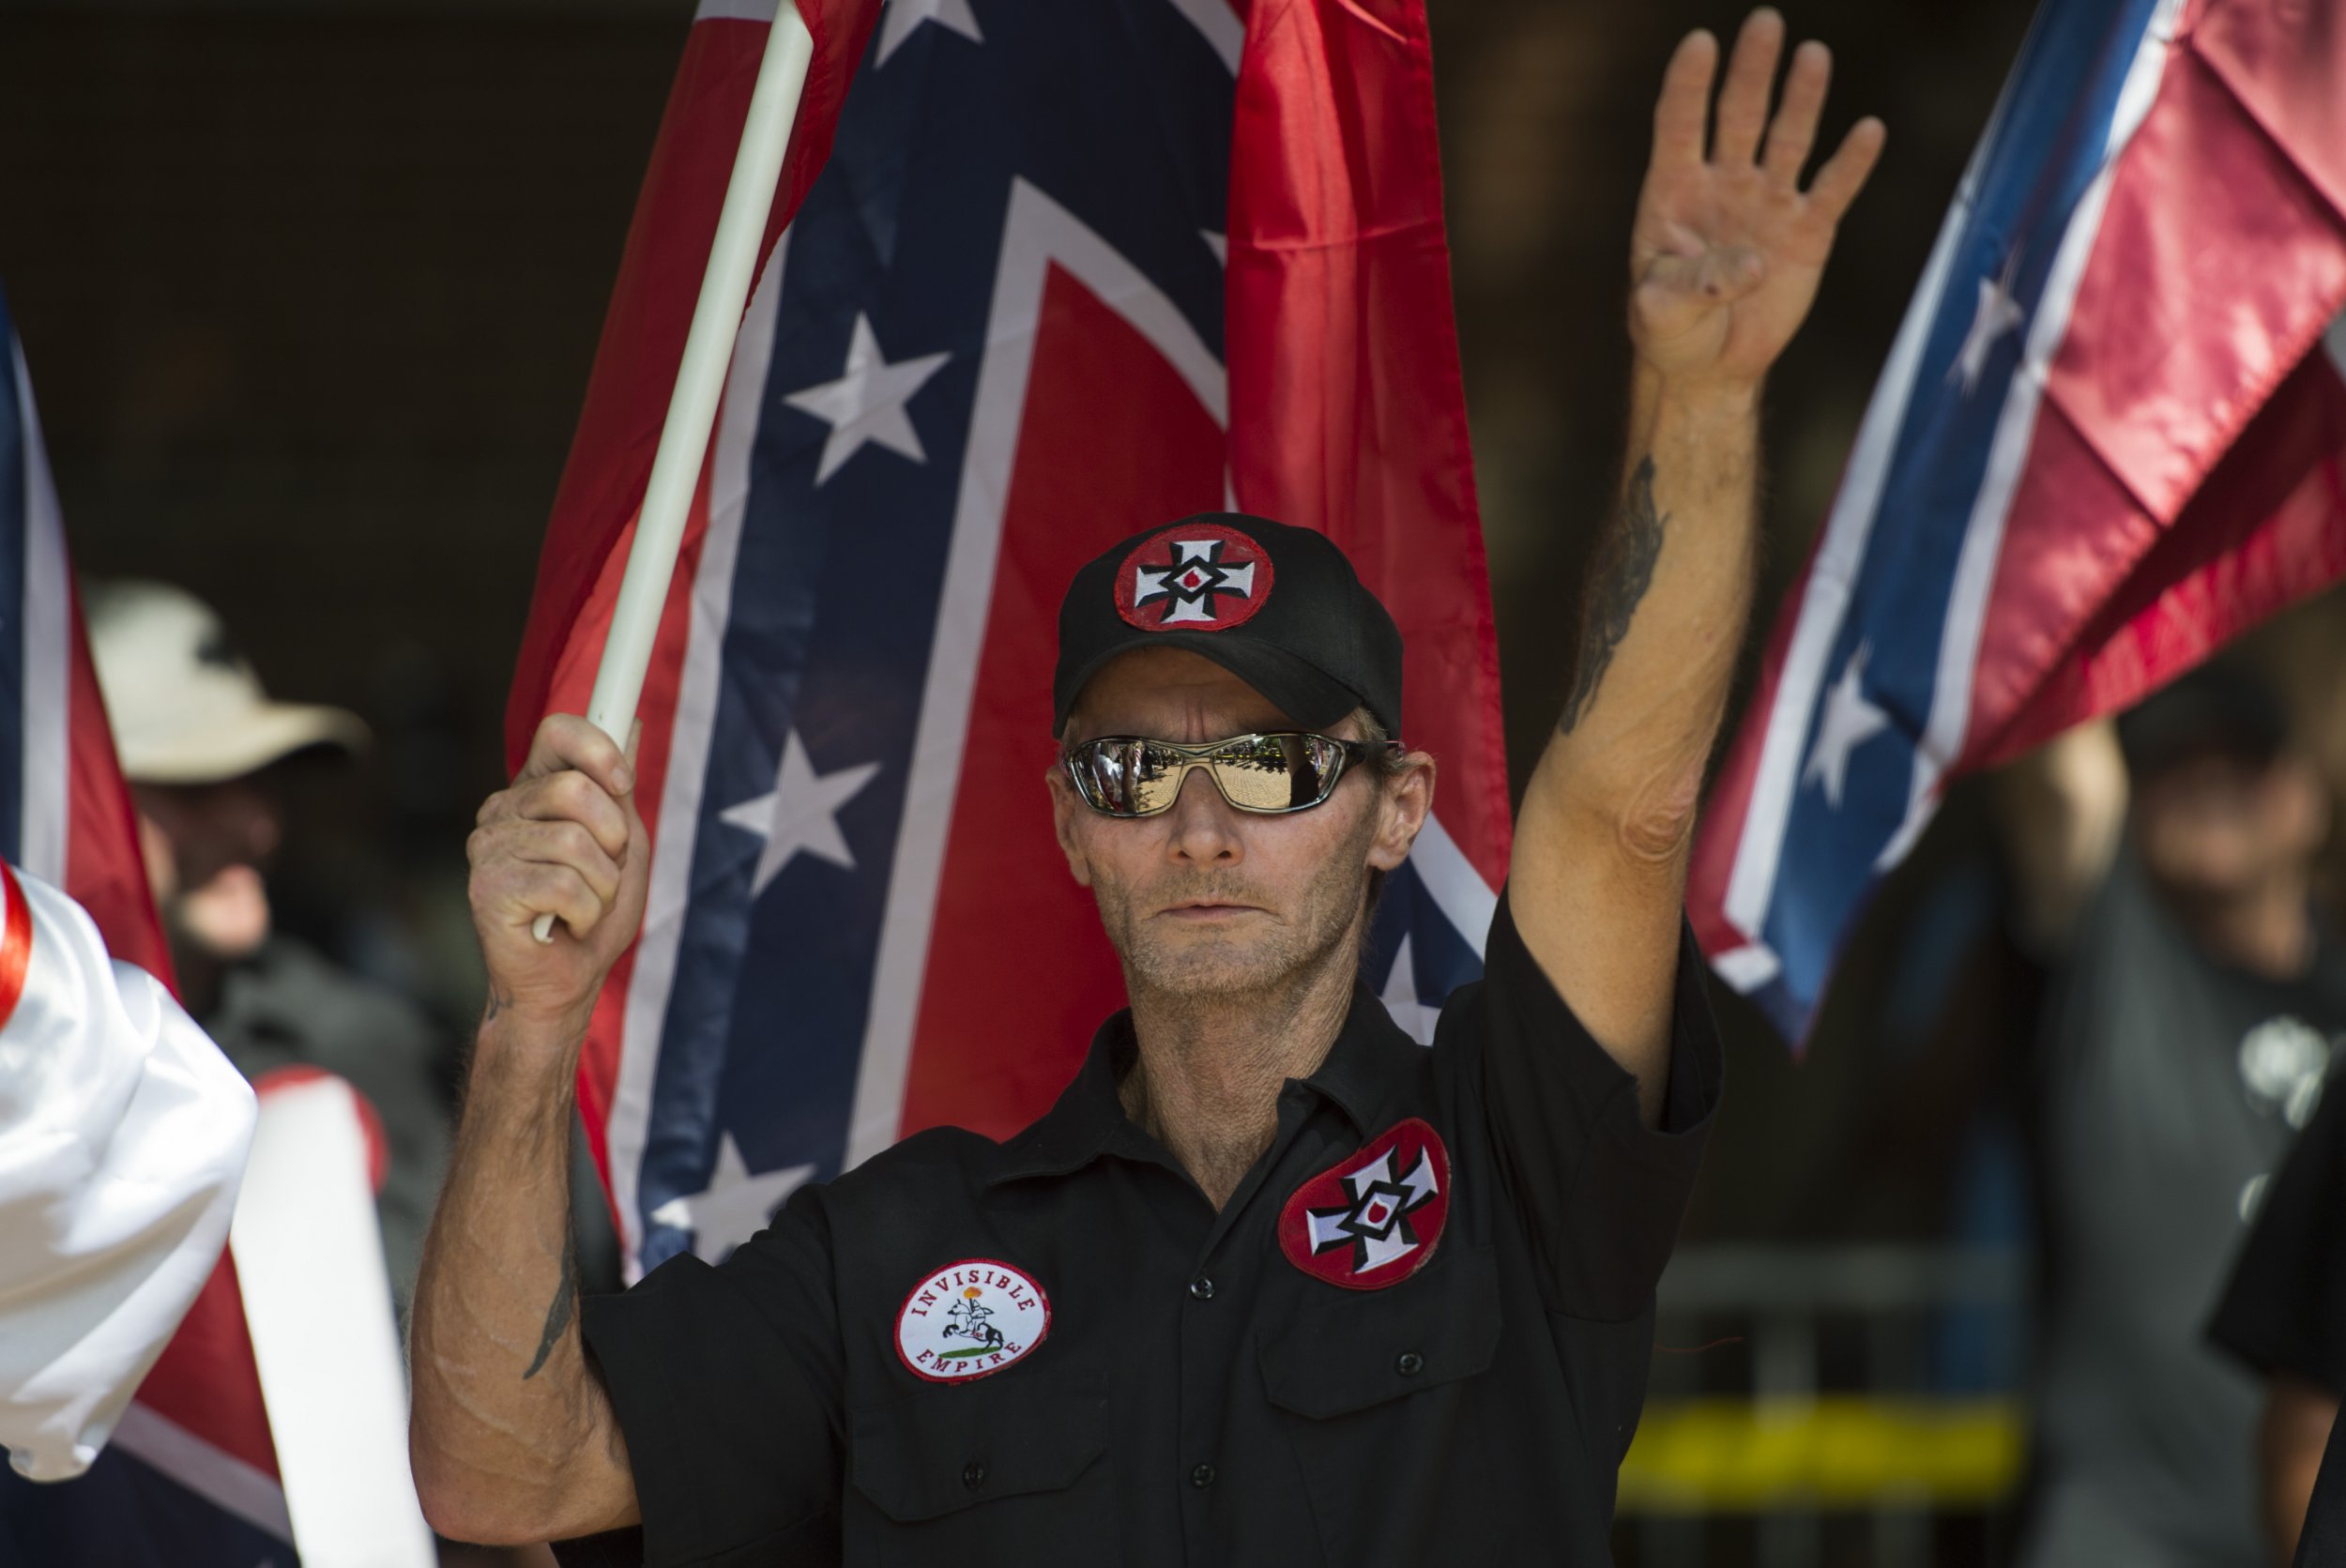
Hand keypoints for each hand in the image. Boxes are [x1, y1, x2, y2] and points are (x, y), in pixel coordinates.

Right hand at [468, 714, 649, 1037]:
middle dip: (613, 839)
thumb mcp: (623, 845)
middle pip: (575, 789)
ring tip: (583, 906)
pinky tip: (565, 925)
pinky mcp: (487, 888)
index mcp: (533, 793)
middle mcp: (502, 811)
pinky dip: (586, 912)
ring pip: (576, 842)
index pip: (558, 732)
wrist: (564, 984)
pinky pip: (566, 885)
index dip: (599, 749)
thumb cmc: (592, 915)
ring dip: (603, 885)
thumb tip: (634, 725)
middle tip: (603, 873)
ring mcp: (488, 847)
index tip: (623, 782)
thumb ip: (620, 789)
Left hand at [1630, 9, 1884, 394]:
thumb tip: (1750, 263)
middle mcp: (1723, 184)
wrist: (1709, 364)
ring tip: (1812, 56)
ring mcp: (1767, 202)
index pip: (1679, 127)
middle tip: (1765, 22)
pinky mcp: (1807, 231)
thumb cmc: (1671, 330)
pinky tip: (1869, 130)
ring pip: (1788, 139)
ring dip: (1801, 100)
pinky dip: (1852, 163)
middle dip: (1752, 72)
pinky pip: (1833, 189)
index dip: (1688, 86)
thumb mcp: (1660, 314)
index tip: (1700, 43)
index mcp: (1673, 193)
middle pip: (1739, 117)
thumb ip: (1695, 285)